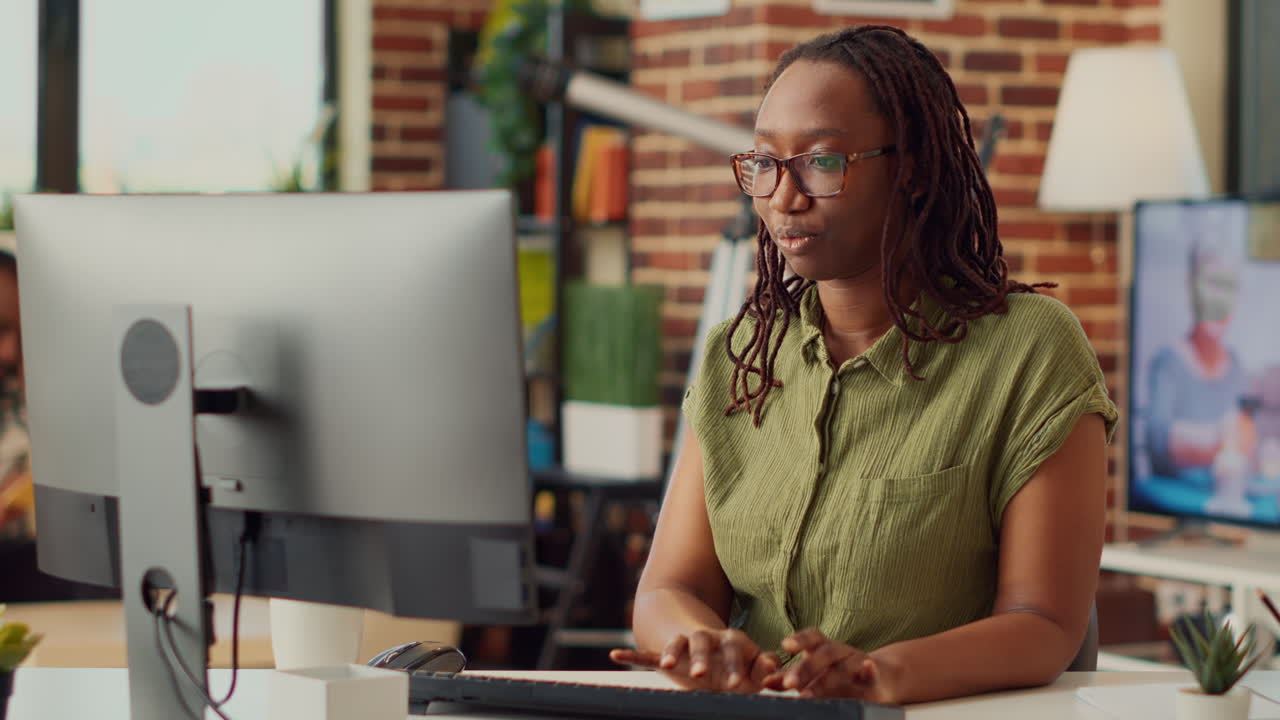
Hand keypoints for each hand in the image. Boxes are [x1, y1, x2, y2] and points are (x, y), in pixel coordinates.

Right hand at [609, 629, 779, 692]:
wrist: (714, 649)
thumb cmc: (739, 664)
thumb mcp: (753, 668)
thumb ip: (763, 668)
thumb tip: (773, 666)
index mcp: (732, 641)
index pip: (734, 649)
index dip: (734, 665)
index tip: (734, 684)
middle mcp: (708, 638)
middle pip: (702, 642)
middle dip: (700, 658)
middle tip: (700, 674)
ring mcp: (686, 645)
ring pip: (678, 644)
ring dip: (672, 652)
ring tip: (667, 665)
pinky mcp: (669, 654)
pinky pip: (649, 653)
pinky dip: (633, 654)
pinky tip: (616, 655)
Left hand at [761, 629, 895, 702]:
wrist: (882, 677)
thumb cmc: (840, 675)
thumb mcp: (814, 675)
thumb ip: (789, 677)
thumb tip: (764, 681)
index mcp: (824, 648)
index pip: (812, 638)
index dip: (800, 639)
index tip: (784, 645)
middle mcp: (840, 652)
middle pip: (823, 654)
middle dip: (805, 668)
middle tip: (788, 683)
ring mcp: (858, 663)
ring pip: (843, 666)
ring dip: (826, 679)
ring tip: (808, 693)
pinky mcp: (875, 678)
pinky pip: (873, 672)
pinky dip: (871, 670)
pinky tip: (869, 667)